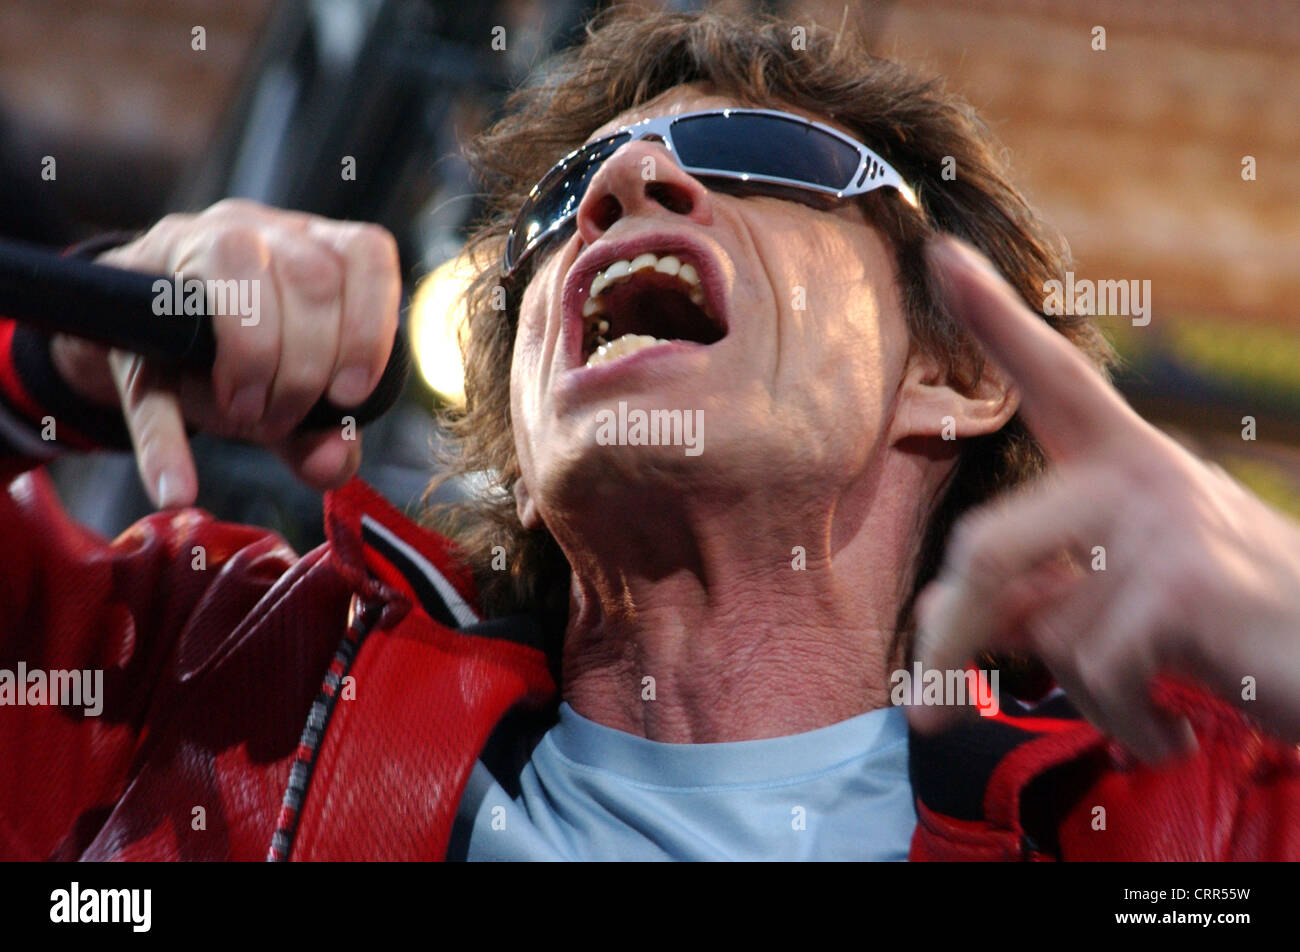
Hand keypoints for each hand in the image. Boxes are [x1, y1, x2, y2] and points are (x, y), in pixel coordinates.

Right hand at [49, 199, 400, 507]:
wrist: (130, 334)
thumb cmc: (233, 355)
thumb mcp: (285, 395)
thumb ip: (319, 435)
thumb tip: (335, 463)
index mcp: (317, 247)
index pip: (366, 254)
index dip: (370, 327)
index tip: (349, 394)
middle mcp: (263, 228)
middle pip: (310, 275)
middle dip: (306, 367)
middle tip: (280, 419)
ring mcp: (191, 238)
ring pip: (236, 264)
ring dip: (253, 357)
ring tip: (244, 413)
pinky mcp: (124, 276)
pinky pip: (144, 333)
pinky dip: (165, 431)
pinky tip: (177, 484)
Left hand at [909, 236, 1299, 762]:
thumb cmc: (1234, 629)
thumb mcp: (1130, 597)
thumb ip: (1044, 592)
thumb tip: (944, 621)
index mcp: (1128, 464)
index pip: (1053, 379)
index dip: (994, 317)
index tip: (942, 252)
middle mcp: (1144, 472)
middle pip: (985, 549)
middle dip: (945, 640)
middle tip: (922, 714)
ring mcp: (1168, 520)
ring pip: (1045, 627)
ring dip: (1085, 698)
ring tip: (1142, 712)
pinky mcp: (1187, 582)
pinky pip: (1097, 668)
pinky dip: (1127, 723)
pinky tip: (1172, 729)